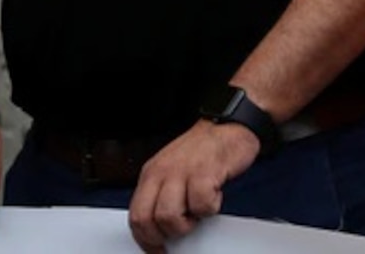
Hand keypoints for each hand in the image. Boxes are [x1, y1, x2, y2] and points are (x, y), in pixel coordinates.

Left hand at [127, 120, 259, 251]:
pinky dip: (210, 208)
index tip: (156, 248)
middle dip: (164, 234)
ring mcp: (182, 172)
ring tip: (198, 213)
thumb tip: (159, 224)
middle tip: (182, 230)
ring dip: (187, 224)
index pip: (135, 216)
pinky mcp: (205, 172)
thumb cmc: (204, 148)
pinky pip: (201, 205)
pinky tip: (214, 197)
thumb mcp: (173, 168)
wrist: (229, 123)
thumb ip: (163, 193)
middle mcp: (163, 173)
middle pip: (147, 219)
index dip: (145, 239)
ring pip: (169, 217)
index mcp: (151, 174)